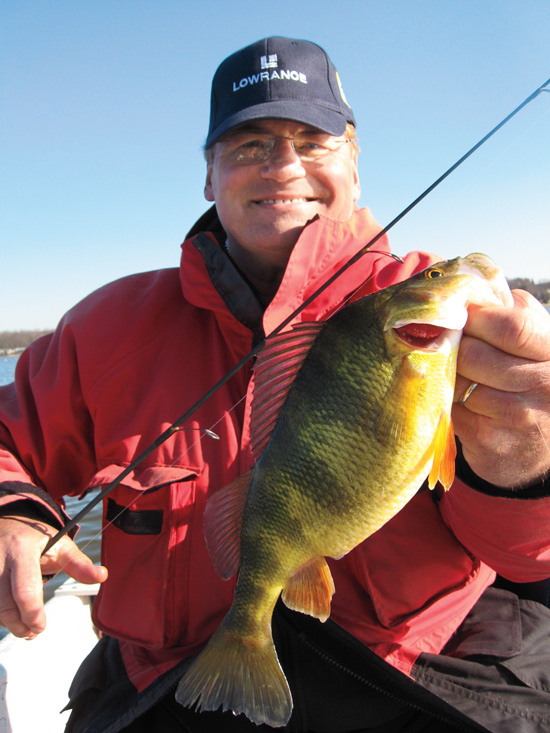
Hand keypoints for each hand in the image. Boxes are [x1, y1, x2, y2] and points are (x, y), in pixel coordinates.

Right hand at [0, 516, 106, 637]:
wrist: (10, 524)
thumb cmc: (38, 539)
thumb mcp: (61, 546)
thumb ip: (80, 564)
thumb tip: (102, 576)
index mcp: (23, 548)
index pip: (25, 589)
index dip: (33, 613)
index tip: (42, 626)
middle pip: (5, 604)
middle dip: (19, 625)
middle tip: (34, 633)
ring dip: (8, 624)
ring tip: (25, 629)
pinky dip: (0, 616)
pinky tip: (12, 619)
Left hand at [452, 290, 549, 488]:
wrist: (539, 447)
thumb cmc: (532, 381)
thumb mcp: (537, 342)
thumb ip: (514, 312)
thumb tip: (473, 288)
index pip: (512, 327)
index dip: (477, 317)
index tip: (459, 312)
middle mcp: (543, 385)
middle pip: (475, 355)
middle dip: (452, 346)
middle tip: (443, 342)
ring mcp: (518, 417)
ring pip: (457, 382)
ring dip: (444, 374)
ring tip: (449, 369)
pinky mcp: (491, 442)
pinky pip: (451, 409)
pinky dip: (444, 400)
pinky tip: (453, 397)